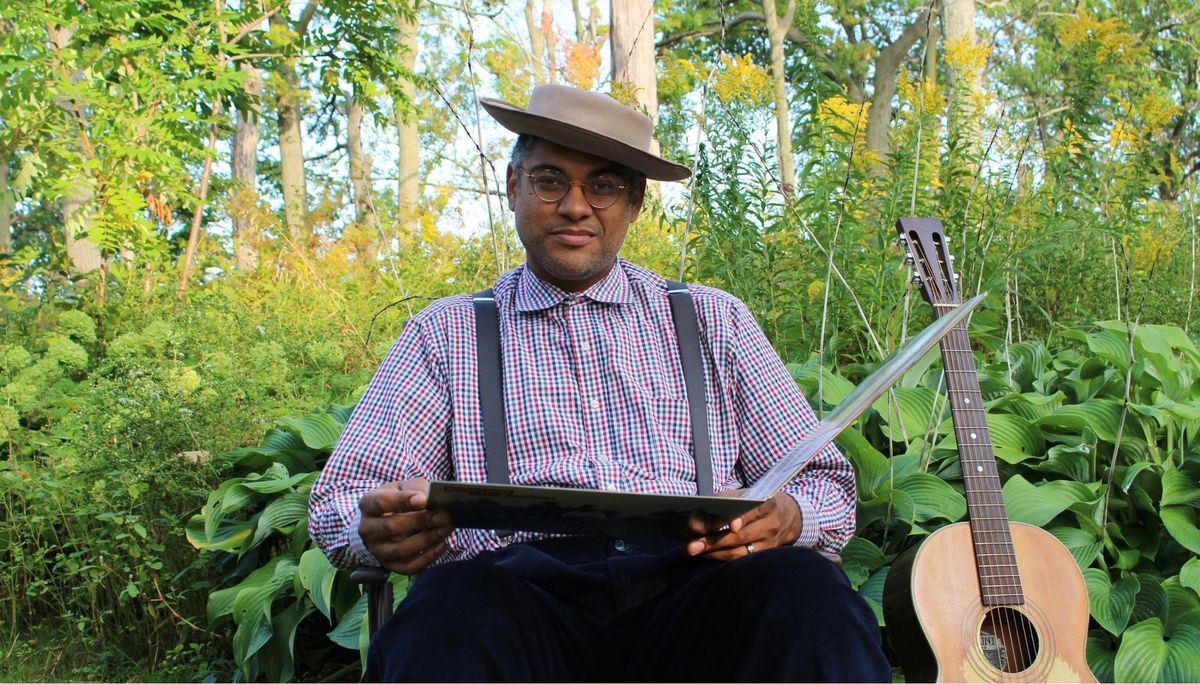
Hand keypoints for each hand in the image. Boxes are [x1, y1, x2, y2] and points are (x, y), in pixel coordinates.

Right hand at [358, 478, 453, 574]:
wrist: (389, 519)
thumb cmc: (400, 499)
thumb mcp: (405, 486)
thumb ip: (415, 489)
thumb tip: (424, 500)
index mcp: (368, 504)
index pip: (381, 502)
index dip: (403, 500)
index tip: (424, 500)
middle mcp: (367, 529)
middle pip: (391, 527)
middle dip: (421, 522)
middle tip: (443, 516)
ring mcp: (377, 549)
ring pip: (400, 550)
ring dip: (427, 540)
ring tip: (445, 529)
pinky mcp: (389, 565)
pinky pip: (408, 567)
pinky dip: (427, 557)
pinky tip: (441, 545)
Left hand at [684, 490, 801, 560]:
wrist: (787, 516)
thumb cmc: (757, 502)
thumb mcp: (746, 494)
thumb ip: (726, 500)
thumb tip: (699, 510)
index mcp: (767, 504)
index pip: (752, 512)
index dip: (740, 519)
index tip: (729, 525)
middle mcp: (771, 525)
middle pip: (740, 536)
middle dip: (713, 541)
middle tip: (691, 544)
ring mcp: (769, 543)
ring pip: (738, 552)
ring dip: (713, 553)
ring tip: (694, 550)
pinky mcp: (764, 556)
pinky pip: (740, 560)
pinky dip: (720, 558)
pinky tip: (706, 555)